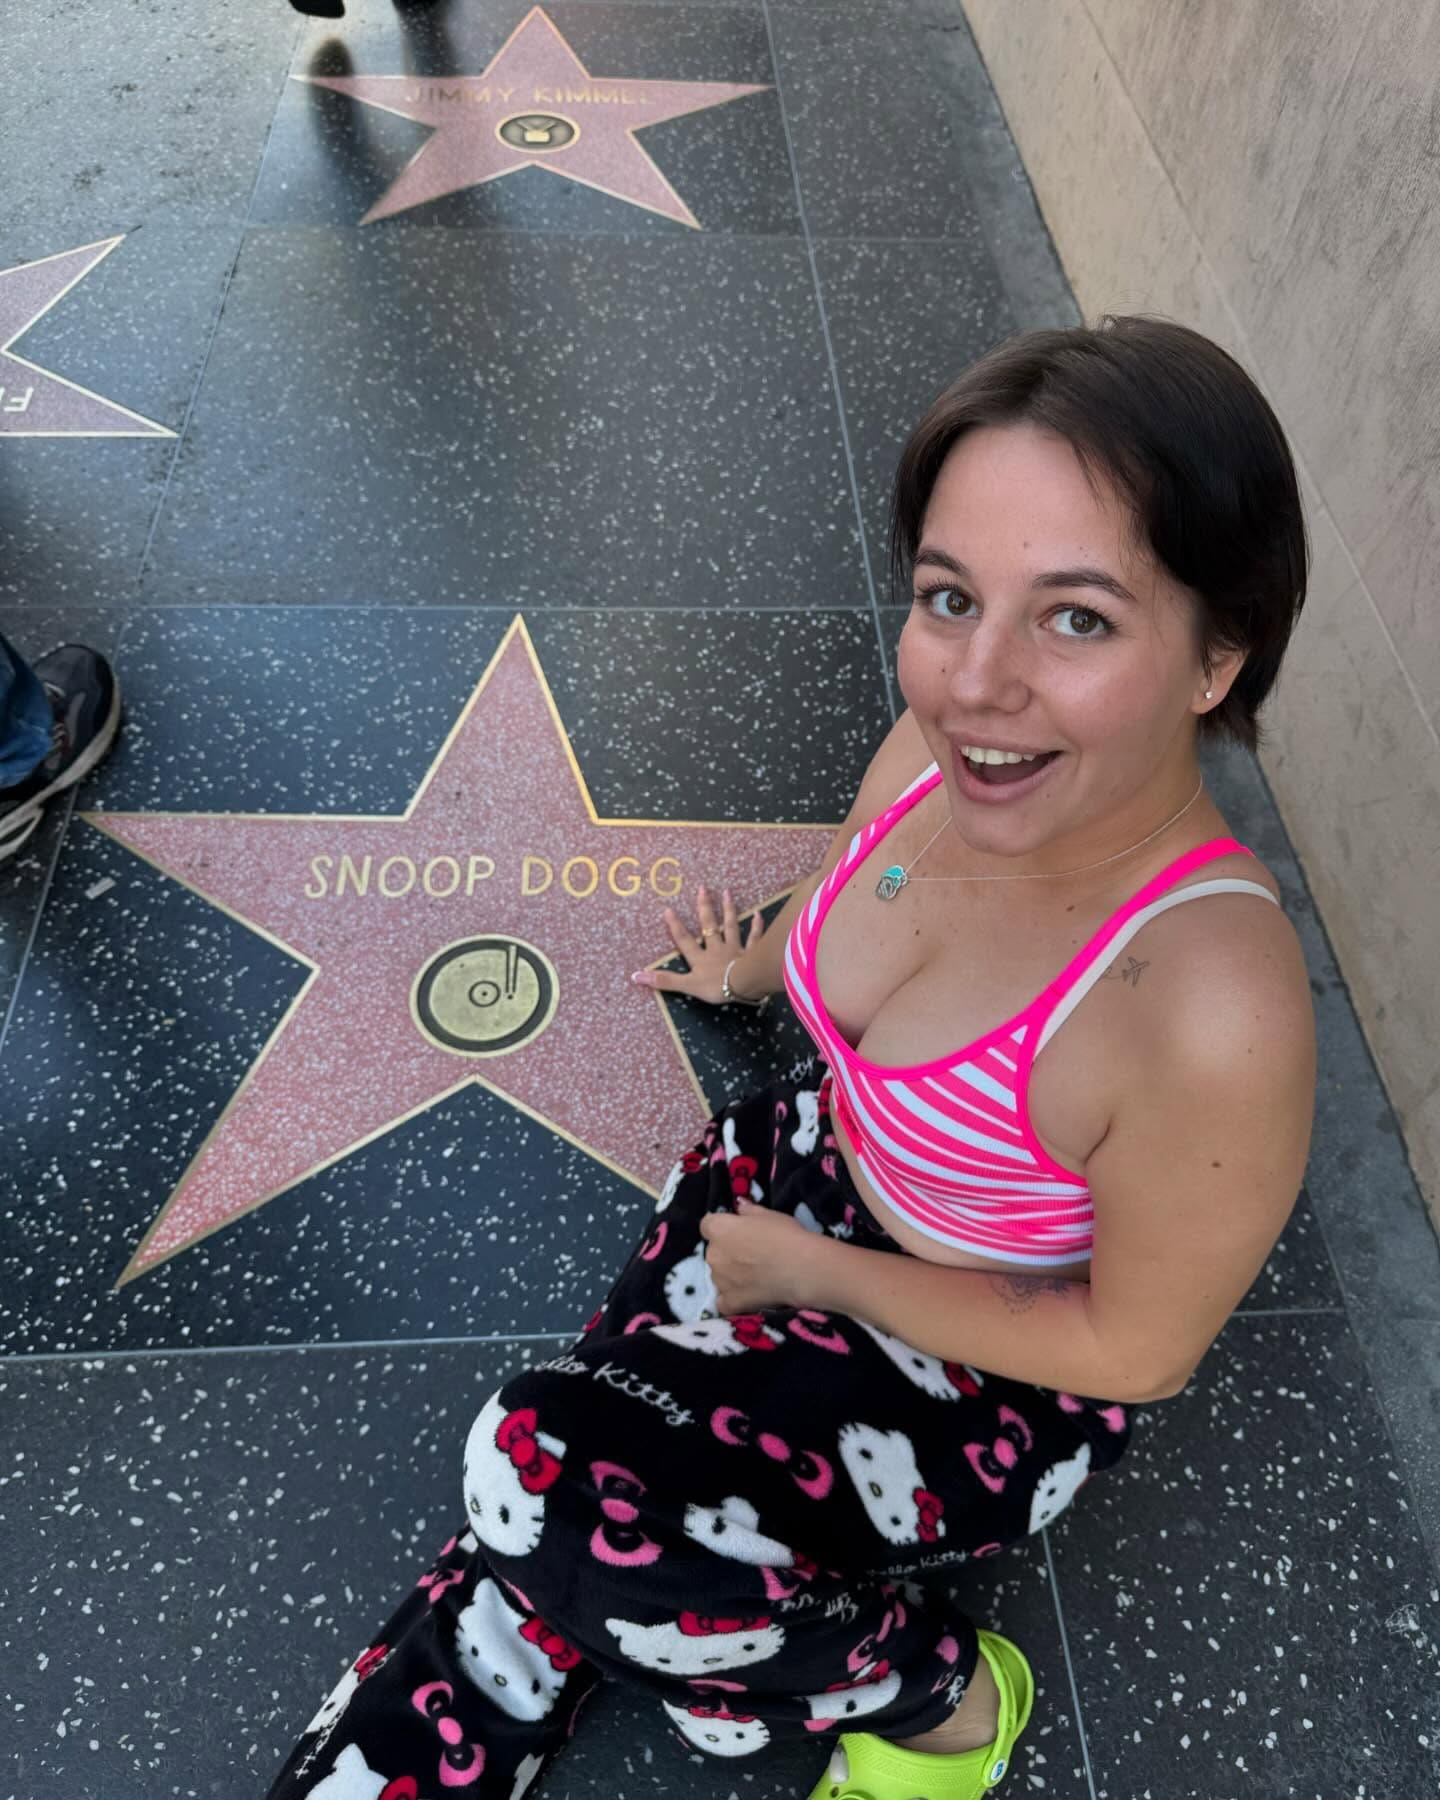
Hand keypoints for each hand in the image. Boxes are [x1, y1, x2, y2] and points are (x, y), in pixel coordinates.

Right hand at [631, 883, 765, 1005]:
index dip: (675, 926)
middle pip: (708, 926)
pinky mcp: (751, 953)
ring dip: (728, 910)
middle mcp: (716, 949)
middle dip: (704, 907)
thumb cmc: (716, 986)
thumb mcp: (687, 986)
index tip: (668, 908)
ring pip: (730, 926)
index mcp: (700, 958)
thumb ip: (664, 980)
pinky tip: (758, 914)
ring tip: (726, 893)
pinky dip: (756, 926)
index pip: (684, 940)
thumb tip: (636, 976)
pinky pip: (754, 938)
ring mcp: (735, 949)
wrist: (744, 983)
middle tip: (703, 887)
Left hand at [699, 1201, 821, 1312]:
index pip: (708, 1225)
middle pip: (715, 1251)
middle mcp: (713, 1254)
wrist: (801, 1269)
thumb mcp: (770, 1215)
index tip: (737, 1232)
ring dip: (731, 1275)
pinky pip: (724, 1301)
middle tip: (752, 1256)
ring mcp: (719, 1280)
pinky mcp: (729, 1302)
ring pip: (720, 1276)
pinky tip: (749, 1296)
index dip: (722, 1228)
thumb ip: (749, 1210)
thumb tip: (739, 1205)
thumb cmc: (786, 1236)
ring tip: (756, 1278)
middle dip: (728, 1253)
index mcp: (719, 1229)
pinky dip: (733, 1299)